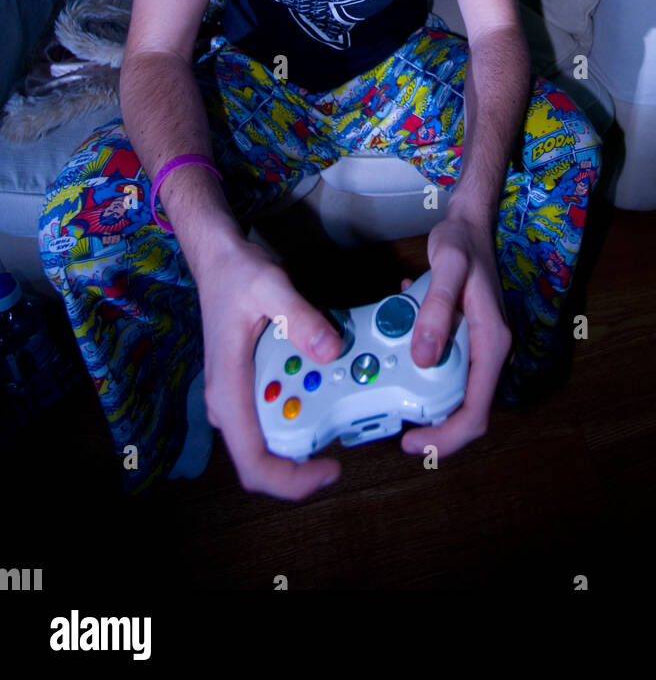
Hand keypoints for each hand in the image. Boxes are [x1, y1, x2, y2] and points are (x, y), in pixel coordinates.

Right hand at [194, 236, 344, 498]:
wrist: (219, 258)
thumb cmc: (234, 274)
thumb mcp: (269, 286)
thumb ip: (300, 318)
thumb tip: (331, 350)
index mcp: (229, 390)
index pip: (253, 462)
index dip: (292, 481)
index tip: (331, 469)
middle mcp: (233, 401)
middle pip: (273, 452)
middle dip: (315, 440)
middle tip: (351, 407)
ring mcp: (243, 394)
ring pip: (282, 429)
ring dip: (317, 414)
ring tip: (345, 380)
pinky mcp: (254, 383)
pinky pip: (285, 404)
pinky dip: (311, 394)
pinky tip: (329, 368)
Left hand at [399, 210, 511, 458]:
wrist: (469, 223)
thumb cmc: (462, 242)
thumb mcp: (448, 268)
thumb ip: (435, 310)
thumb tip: (423, 357)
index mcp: (492, 342)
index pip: (476, 410)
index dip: (447, 436)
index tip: (414, 443)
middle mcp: (489, 349)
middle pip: (466, 409)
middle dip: (433, 425)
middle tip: (396, 427)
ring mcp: (478, 345)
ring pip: (453, 391)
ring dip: (423, 396)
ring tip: (390, 391)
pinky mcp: (465, 337)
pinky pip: (444, 366)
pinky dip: (419, 369)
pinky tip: (398, 350)